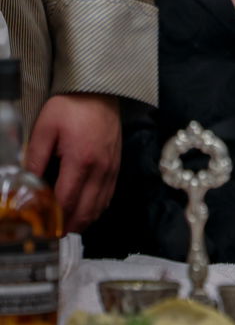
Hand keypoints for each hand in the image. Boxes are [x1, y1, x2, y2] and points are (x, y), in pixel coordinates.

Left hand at [25, 93, 120, 232]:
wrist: (99, 92)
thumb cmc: (71, 107)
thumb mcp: (44, 130)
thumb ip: (35, 159)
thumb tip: (26, 185)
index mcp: (81, 160)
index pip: (66, 201)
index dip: (53, 219)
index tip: (41, 228)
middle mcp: (100, 169)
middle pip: (86, 210)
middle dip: (68, 226)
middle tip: (51, 232)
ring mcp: (112, 168)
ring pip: (99, 206)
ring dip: (83, 220)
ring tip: (65, 225)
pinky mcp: (117, 165)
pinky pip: (109, 195)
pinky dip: (96, 208)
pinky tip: (84, 209)